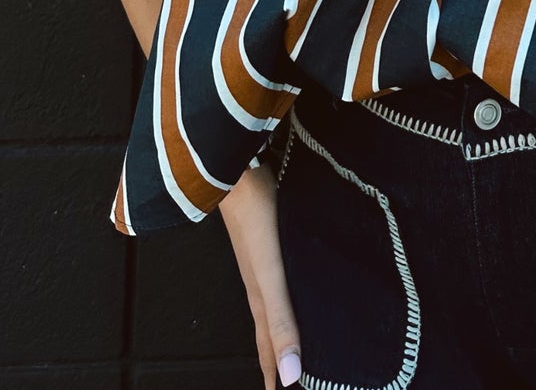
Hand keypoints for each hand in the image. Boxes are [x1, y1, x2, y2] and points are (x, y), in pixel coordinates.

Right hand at [218, 157, 302, 387]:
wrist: (235, 166)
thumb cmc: (253, 218)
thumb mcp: (270, 278)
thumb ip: (281, 322)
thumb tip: (292, 377)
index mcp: (260, 296)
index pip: (268, 346)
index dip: (275, 372)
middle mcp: (261, 279)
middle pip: (270, 326)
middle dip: (279, 353)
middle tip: (291, 376)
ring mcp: (265, 254)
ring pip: (276, 297)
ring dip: (285, 319)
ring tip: (297, 333)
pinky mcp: (273, 229)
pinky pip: (283, 269)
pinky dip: (291, 285)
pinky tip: (301, 273)